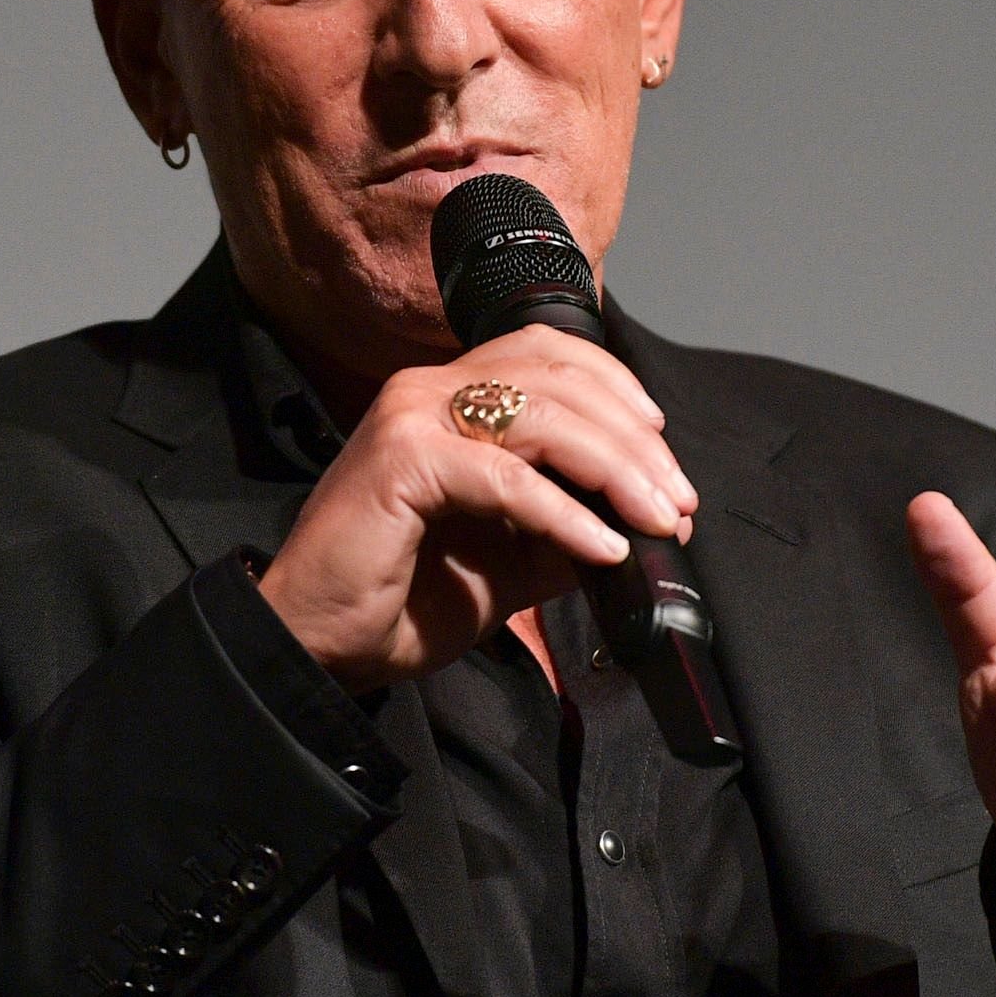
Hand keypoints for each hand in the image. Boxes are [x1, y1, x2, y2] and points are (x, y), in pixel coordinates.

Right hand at [258, 324, 697, 688]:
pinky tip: (602, 549)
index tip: (665, 452)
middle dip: (634, 442)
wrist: (318, 643)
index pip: (550, 353)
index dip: (619, 391)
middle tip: (677, 502)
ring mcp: (411, 417)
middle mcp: (429, 391)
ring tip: (657, 522)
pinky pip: (506, 478)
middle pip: (560, 381)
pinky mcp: (401, 460)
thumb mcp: (506, 558)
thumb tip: (641, 522)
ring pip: (542, 418)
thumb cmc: (398, 599)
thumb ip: (565, 525)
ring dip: (615, 470)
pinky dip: (564, 514)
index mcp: (450, 397)